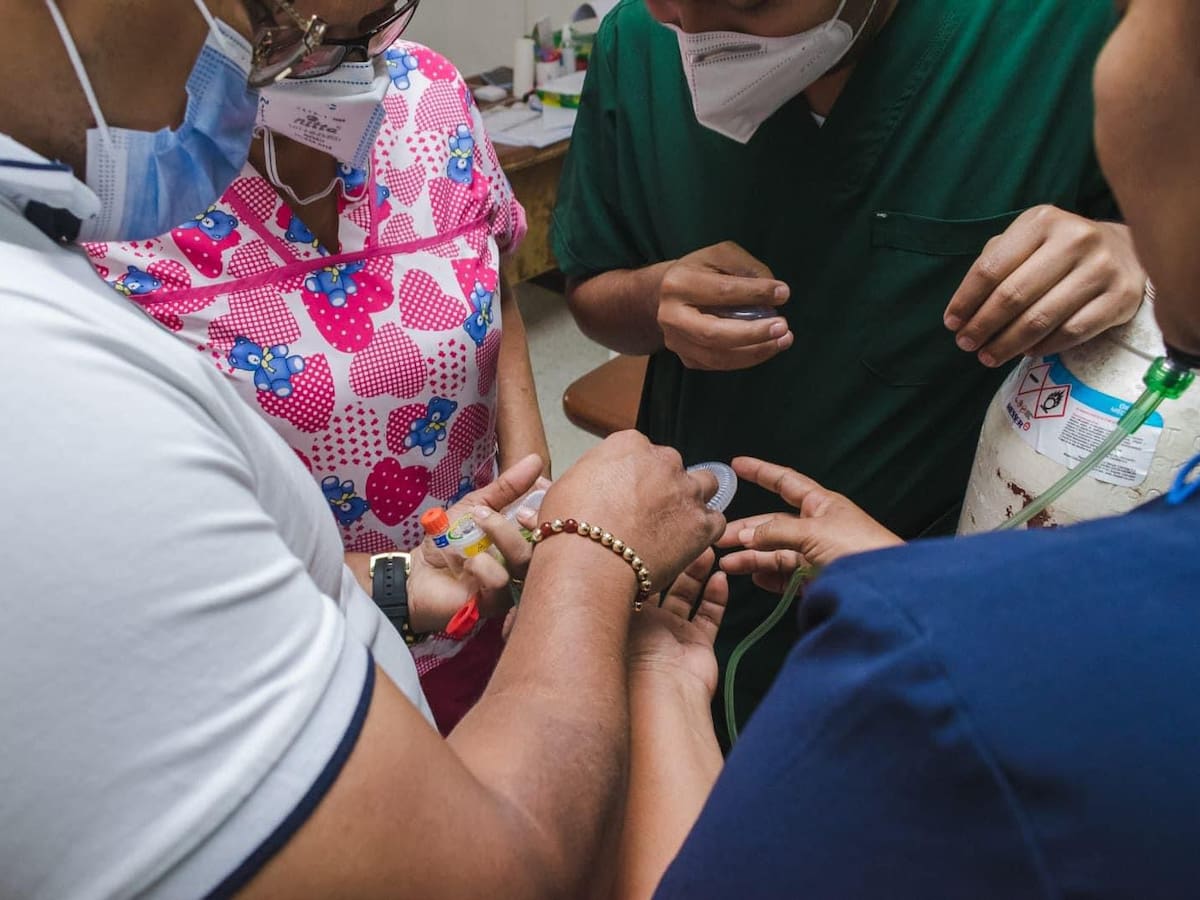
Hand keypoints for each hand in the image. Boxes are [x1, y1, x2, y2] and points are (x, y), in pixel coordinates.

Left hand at [405, 454, 543, 632]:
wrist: (417, 574)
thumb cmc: (448, 542)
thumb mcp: (476, 506)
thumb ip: (506, 488)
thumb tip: (535, 460)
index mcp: (524, 537)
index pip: (551, 520)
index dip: (550, 502)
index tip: (541, 487)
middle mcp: (524, 560)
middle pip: (547, 542)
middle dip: (532, 520)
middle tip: (515, 510)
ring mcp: (512, 583)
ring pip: (524, 559)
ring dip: (502, 535)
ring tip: (478, 523)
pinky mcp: (495, 602)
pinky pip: (501, 581)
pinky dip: (483, 565)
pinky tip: (467, 561)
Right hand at [538, 431, 725, 592]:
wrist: (587, 563)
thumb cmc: (570, 528)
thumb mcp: (566, 485)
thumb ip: (589, 476)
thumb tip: (589, 483)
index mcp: (629, 444)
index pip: (642, 450)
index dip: (636, 474)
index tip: (628, 492)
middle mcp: (663, 460)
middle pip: (673, 466)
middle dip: (664, 486)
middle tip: (647, 513)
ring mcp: (686, 491)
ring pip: (705, 486)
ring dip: (691, 502)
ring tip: (672, 526)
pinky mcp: (702, 523)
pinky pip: (715, 521)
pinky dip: (704, 532)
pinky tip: (685, 544)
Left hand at [629, 549, 728, 698]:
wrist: (662, 693)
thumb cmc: (635, 653)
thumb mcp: (623, 609)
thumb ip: (621, 580)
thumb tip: (615, 548)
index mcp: (626, 614)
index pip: (636, 577)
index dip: (647, 556)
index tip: (658, 531)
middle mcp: (649, 623)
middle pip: (664, 583)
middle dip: (676, 559)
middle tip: (687, 535)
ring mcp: (674, 633)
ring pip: (688, 594)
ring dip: (697, 572)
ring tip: (707, 548)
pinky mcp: (698, 643)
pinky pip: (709, 614)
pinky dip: (716, 595)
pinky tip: (720, 577)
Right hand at [657, 241, 793, 370]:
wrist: (666, 293)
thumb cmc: (701, 270)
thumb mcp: (722, 255)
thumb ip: (748, 269)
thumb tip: (775, 294)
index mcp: (678, 283)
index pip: (722, 291)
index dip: (755, 293)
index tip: (783, 294)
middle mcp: (670, 316)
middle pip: (713, 333)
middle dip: (753, 333)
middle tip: (783, 327)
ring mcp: (675, 341)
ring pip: (717, 357)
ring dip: (754, 352)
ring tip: (782, 341)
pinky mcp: (685, 357)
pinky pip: (718, 365)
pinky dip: (746, 359)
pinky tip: (766, 348)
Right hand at [718, 457, 902, 591]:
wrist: (890, 587)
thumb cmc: (860, 548)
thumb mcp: (814, 532)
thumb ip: (776, 533)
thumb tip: (746, 535)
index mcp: (821, 505)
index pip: (784, 482)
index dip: (761, 472)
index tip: (737, 464)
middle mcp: (816, 527)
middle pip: (773, 524)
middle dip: (746, 530)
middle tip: (719, 538)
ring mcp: (815, 554)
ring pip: (775, 552)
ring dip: (751, 557)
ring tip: (727, 564)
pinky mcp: (817, 580)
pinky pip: (785, 576)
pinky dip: (768, 577)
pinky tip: (753, 577)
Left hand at [944, 207, 1144, 367]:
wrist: (1126, 251)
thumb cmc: (1059, 250)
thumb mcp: (1026, 242)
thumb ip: (994, 265)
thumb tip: (961, 313)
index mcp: (1042, 221)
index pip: (991, 268)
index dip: (966, 300)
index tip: (951, 324)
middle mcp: (1075, 239)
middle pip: (1013, 295)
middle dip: (983, 326)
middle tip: (966, 345)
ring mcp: (1102, 268)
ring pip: (1041, 318)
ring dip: (1008, 344)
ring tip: (988, 356)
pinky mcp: (1121, 297)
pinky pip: (1072, 332)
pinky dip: (1044, 347)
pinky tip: (1026, 352)